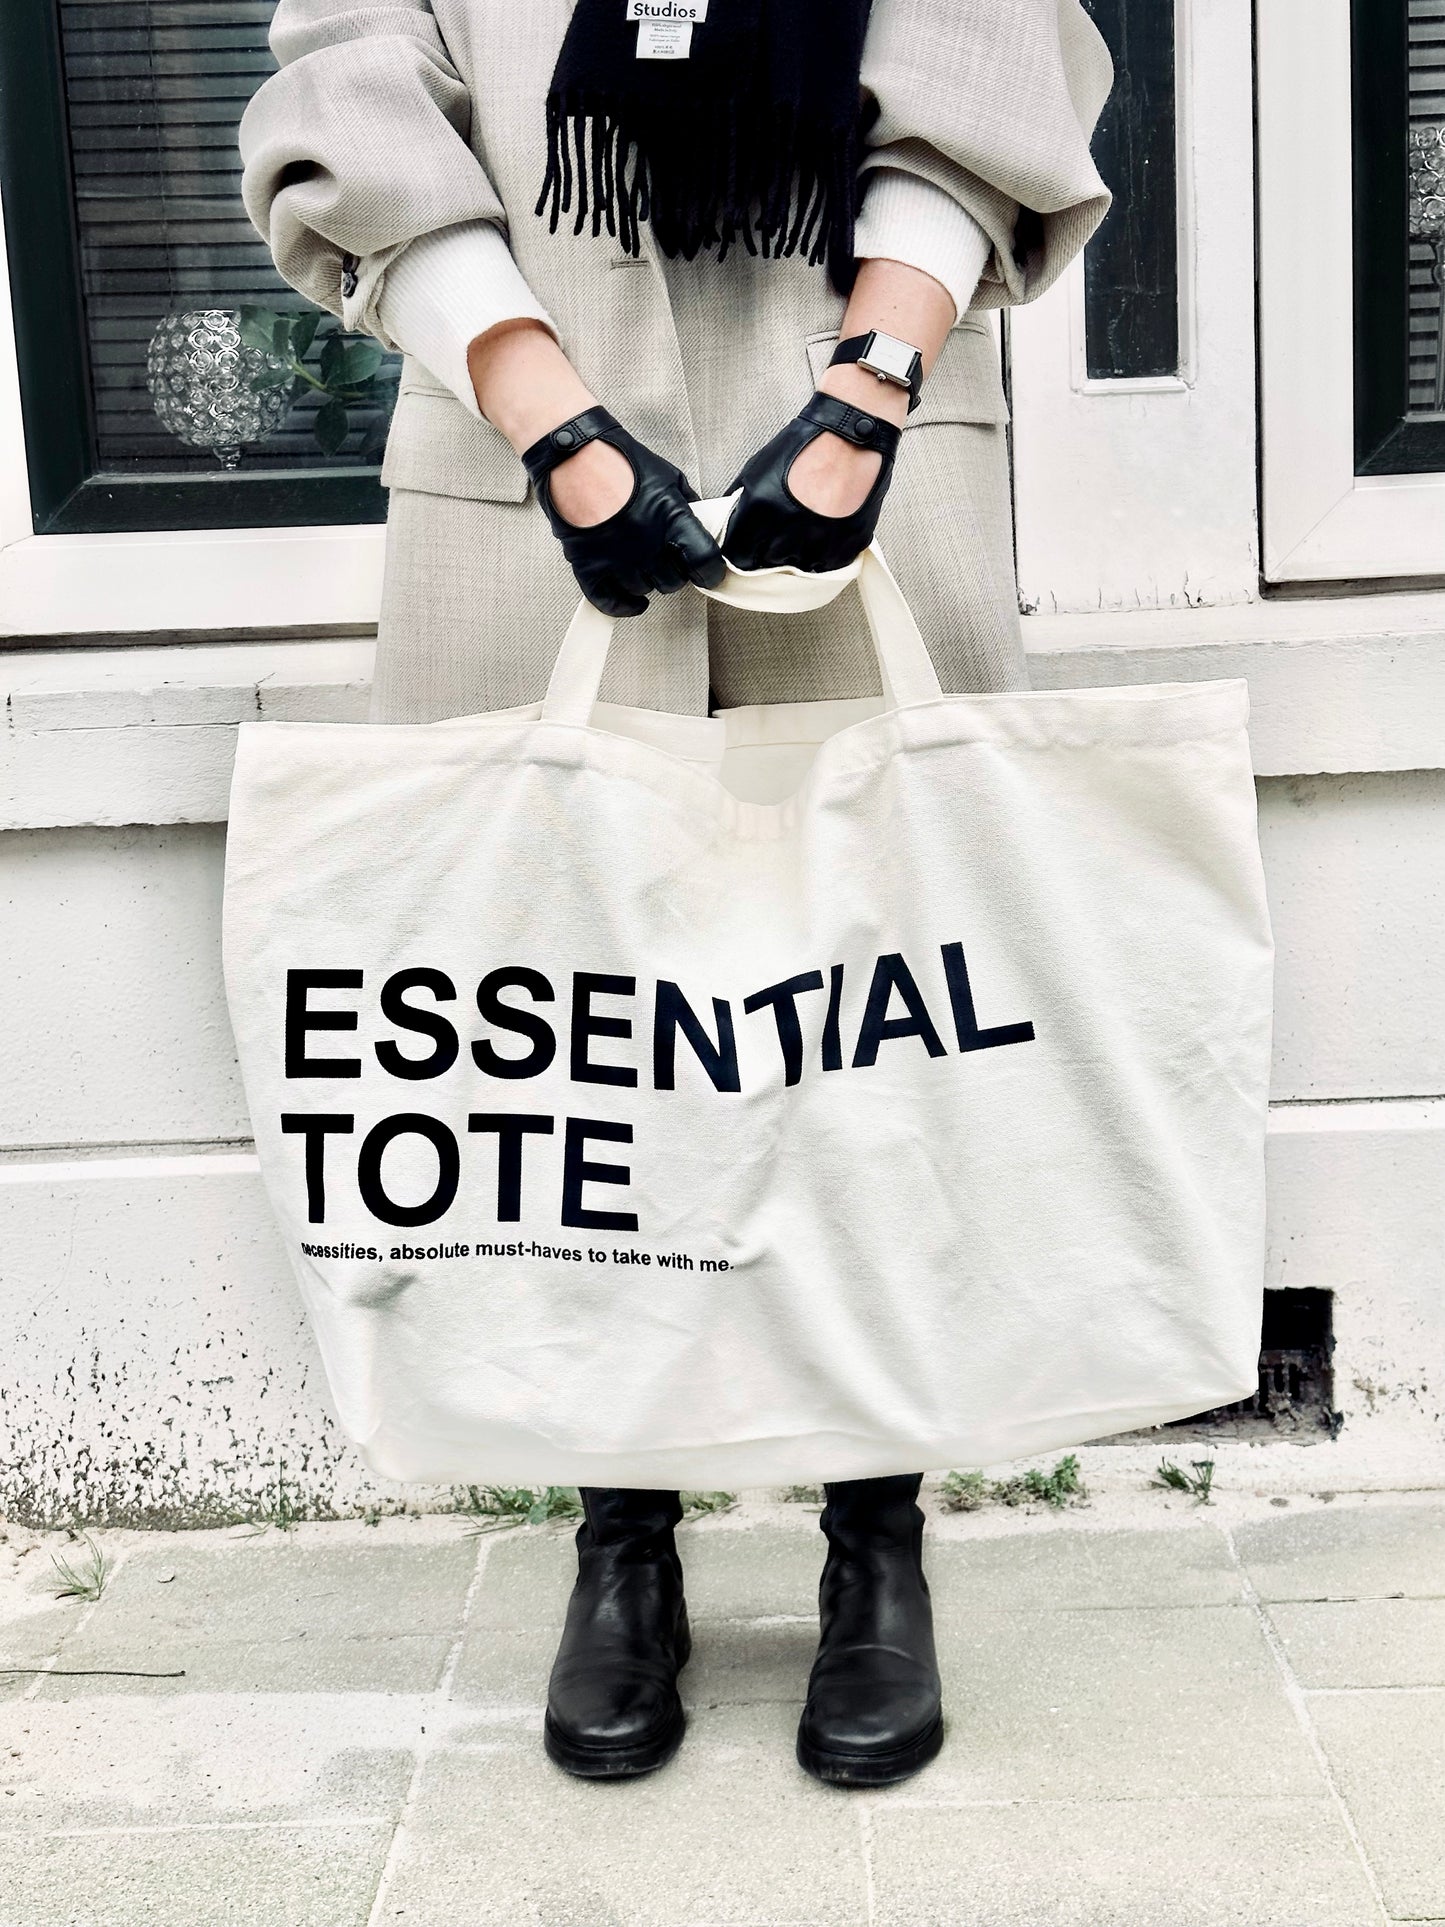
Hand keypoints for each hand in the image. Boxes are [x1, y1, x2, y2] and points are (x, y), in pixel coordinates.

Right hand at [522, 407, 725, 617]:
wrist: (576, 456)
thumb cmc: (623, 463)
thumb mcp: (670, 477)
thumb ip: (688, 507)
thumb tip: (703, 528)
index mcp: (672, 520)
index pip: (705, 563)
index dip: (712, 573)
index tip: (709, 574)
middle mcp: (646, 545)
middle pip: (673, 582)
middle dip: (674, 573)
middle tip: (667, 560)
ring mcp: (616, 559)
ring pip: (643, 589)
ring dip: (646, 581)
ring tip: (642, 565)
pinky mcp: (589, 566)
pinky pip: (609, 601)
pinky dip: (623, 605)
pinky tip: (633, 602)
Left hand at [721, 392, 902, 572]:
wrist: (850, 435)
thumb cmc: (805, 447)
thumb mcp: (758, 470)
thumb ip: (741, 503)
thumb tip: (729, 522)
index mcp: (760, 520)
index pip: (740, 558)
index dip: (742, 553)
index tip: (747, 548)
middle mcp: (788, 540)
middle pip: (769, 564)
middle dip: (770, 551)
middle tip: (781, 530)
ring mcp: (819, 547)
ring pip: (801, 568)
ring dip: (799, 554)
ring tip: (804, 528)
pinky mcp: (846, 548)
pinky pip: (829, 564)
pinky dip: (825, 552)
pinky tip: (824, 530)